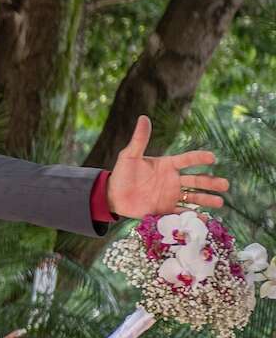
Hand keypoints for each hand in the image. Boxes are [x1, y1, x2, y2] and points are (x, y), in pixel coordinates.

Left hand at [107, 116, 228, 216]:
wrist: (112, 196)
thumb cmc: (121, 174)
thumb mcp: (129, 156)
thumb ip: (139, 140)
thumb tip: (143, 118)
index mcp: (167, 165)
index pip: (187, 160)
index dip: (199, 158)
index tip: (212, 157)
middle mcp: (173, 180)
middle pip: (196, 180)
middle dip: (211, 182)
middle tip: (225, 185)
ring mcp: (170, 195)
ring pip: (193, 197)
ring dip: (207, 199)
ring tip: (220, 202)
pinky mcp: (165, 209)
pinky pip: (181, 213)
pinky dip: (193, 216)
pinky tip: (205, 219)